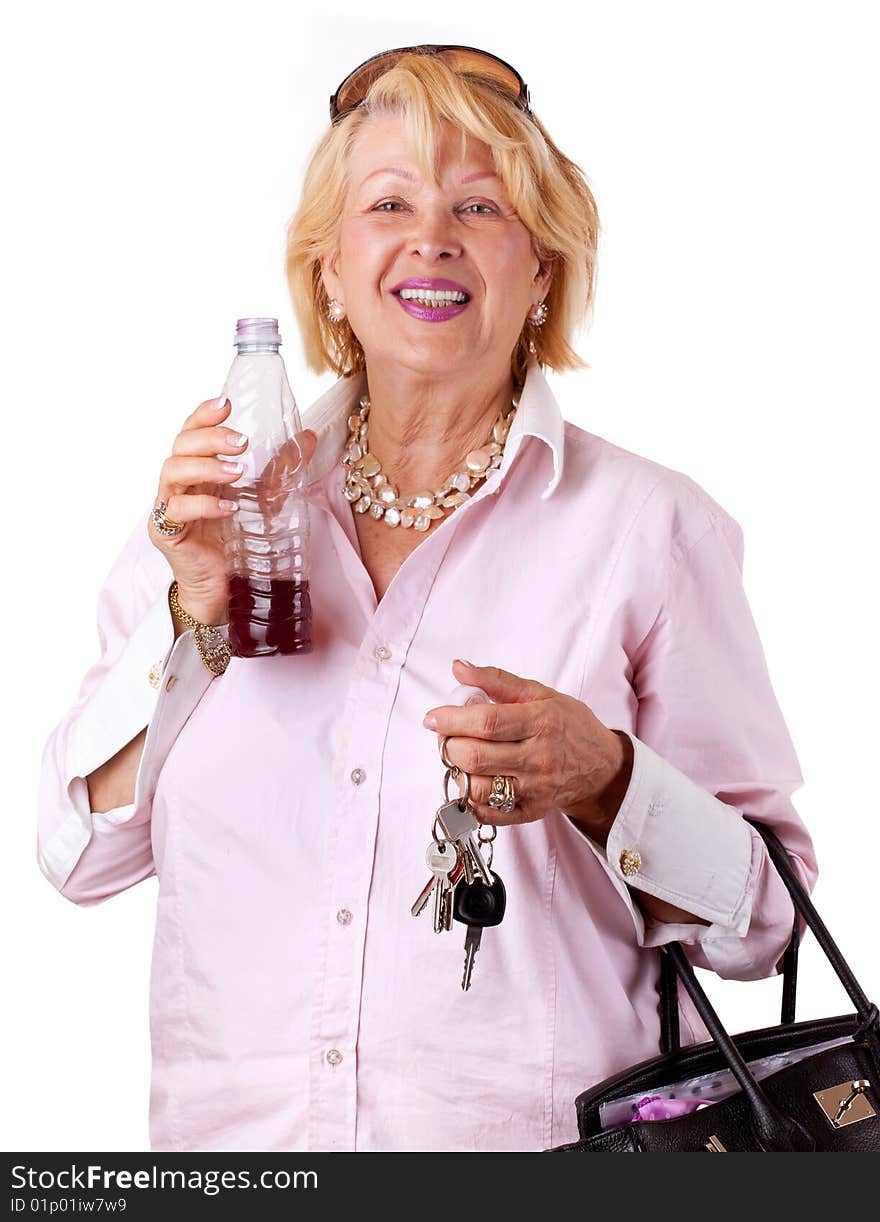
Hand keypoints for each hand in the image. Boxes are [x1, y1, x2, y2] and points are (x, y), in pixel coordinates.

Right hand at [147, 394, 316, 621]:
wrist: (223, 590)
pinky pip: (176, 511)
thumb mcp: (262, 501)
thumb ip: (279, 471)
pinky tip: (228, 508)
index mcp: (197, 471)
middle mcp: (179, 484)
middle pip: (180, 446)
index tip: (226, 403)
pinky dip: (203, 505)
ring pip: (172, 472)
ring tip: (238, 472)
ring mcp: (168, 507)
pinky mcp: (166, 532)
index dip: (203, 415)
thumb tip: (307, 438)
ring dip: (206, 466)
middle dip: (209, 437)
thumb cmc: (235, 543)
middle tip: (241, 442)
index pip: (191, 433)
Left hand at [422, 660, 632, 835]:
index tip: (434, 717)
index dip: (452, 719)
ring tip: (459, 757)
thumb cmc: (570, 727)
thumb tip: (459, 668)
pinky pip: (488, 813)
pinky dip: (469, 799)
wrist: (603, 768)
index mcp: (541, 722)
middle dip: (448, 745)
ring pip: (477, 788)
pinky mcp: (531, 811)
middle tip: (445, 736)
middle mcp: (539, 758)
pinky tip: (472, 780)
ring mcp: (535, 789)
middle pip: (476, 756)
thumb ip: (497, 680)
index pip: (486, 722)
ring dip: (456, 771)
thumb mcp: (541, 694)